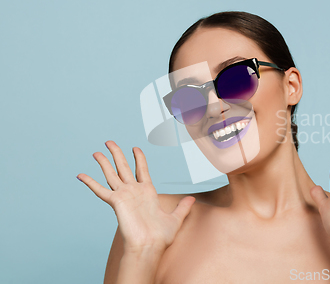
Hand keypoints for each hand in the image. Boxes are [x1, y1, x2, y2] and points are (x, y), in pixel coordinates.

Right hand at [76, 141, 194, 253]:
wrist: (150, 245)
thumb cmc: (161, 236)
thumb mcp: (175, 218)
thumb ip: (182, 207)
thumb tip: (192, 199)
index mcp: (147, 192)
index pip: (141, 169)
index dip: (138, 158)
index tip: (135, 147)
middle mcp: (134, 191)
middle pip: (123, 167)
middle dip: (117, 153)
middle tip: (109, 141)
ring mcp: (124, 195)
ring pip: (111, 174)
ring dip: (104, 162)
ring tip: (96, 152)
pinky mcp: (116, 202)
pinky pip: (101, 190)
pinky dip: (90, 183)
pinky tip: (81, 175)